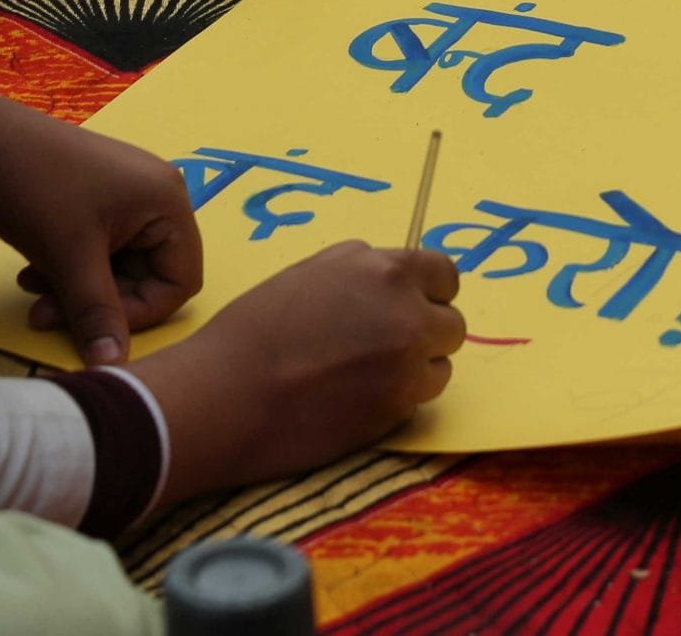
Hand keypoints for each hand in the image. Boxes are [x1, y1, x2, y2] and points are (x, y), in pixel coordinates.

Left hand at [0, 89, 201, 367]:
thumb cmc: (36, 189)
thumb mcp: (70, 257)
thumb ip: (98, 314)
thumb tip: (115, 368)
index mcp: (168, 201)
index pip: (180, 280)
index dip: (141, 311)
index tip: (94, 325)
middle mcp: (154, 196)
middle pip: (146, 274)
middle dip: (97, 301)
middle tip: (46, 313)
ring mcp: (123, 196)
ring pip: (115, 267)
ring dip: (76, 289)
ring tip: (32, 292)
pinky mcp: (93, 200)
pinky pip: (96, 250)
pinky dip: (68, 268)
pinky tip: (31, 272)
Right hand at [130, 242, 463, 501]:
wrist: (228, 394)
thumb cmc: (257, 326)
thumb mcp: (311, 271)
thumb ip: (362, 267)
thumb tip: (391, 274)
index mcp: (389, 272)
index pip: (446, 275)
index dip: (429, 291)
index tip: (412, 303)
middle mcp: (409, 317)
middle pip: (452, 325)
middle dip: (426, 333)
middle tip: (385, 344)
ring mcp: (406, 368)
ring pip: (440, 367)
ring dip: (416, 370)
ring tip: (367, 374)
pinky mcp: (395, 412)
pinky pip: (416, 401)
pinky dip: (396, 400)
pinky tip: (355, 398)